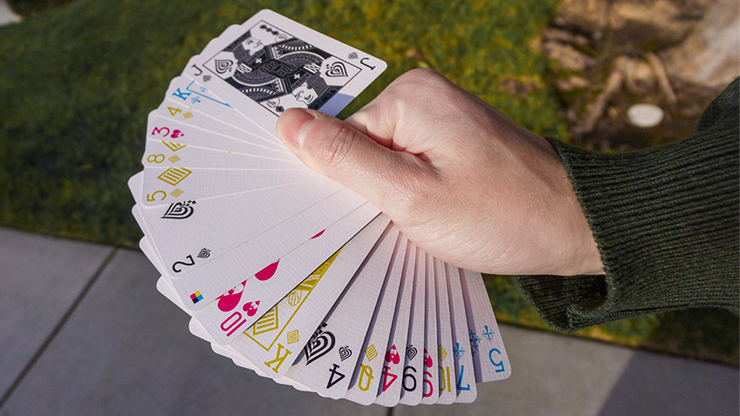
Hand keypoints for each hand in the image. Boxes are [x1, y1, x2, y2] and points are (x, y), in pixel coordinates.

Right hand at [276, 68, 602, 275]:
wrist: (574, 225)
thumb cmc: (502, 214)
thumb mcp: (411, 197)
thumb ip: (346, 161)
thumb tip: (288, 125)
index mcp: (409, 97)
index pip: (337, 139)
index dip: (339, 187)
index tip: (355, 220)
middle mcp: (424, 98)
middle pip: (359, 150)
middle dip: (366, 193)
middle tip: (391, 227)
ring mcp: (441, 121)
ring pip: (384, 165)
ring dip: (389, 201)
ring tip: (417, 226)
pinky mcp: (452, 144)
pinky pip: (409, 169)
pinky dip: (410, 198)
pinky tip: (428, 221)